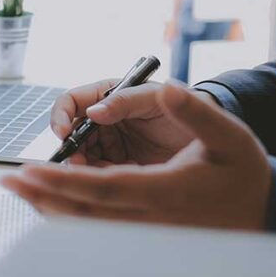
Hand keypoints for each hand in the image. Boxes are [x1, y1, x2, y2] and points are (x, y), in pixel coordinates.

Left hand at [3, 82, 271, 230]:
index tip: (28, 169)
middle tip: (6, 182)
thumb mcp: (228, 134)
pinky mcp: (145, 236)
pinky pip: (98, 230)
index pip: (99, 188)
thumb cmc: (245, 172)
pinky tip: (51, 204)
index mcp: (163, 193)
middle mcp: (149, 220)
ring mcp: (146, 234)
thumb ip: (195, 111)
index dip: (60, 180)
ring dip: (50, 209)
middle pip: (82, 214)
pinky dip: (70, 217)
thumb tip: (166, 89)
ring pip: (87, 227)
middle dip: (40, 197)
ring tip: (21, 191)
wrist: (267, 212)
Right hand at [51, 79, 200, 165]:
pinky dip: (102, 180)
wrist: (213, 135)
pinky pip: (100, 176)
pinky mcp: (120, 167)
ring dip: (82, 167)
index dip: (62, 116)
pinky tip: (116, 180)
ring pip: (81, 158)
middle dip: (70, 147)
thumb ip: (126, 101)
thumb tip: (93, 111)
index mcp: (109, 96)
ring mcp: (111, 145)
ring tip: (96, 173)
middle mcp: (105, 120)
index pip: (72, 102)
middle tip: (77, 162)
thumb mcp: (156, 99)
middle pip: (71, 134)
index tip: (63, 132)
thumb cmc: (187, 106)